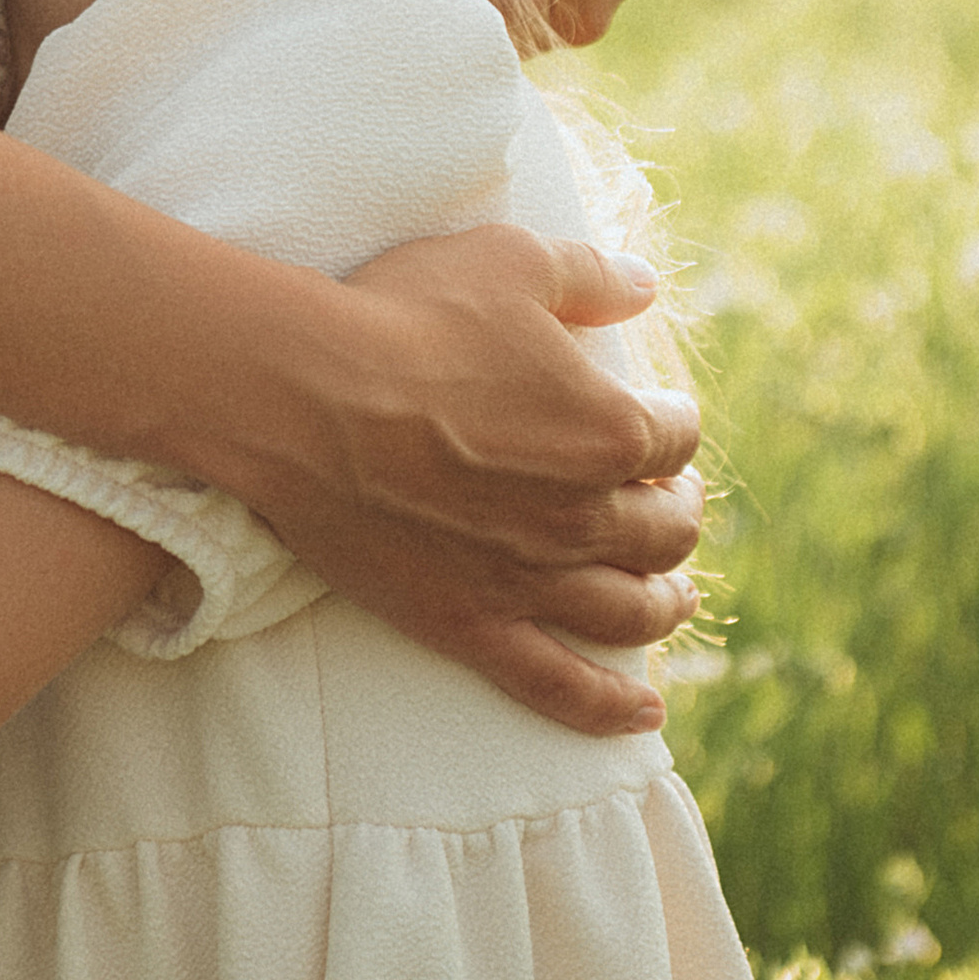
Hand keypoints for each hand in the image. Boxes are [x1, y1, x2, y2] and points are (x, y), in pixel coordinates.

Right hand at [243, 224, 702, 735]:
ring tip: (674, 595)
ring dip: (664, 602)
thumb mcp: (509, 260)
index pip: (674, 436)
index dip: (672, 423)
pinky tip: (642, 719)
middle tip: (667, 499)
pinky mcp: (470, 626)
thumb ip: (589, 275)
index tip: (660, 415)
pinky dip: (608, 709)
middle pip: (664, 528)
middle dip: (676, 511)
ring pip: (630, 612)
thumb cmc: (404, 317)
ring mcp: (530, 581)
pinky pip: (559, 687)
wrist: (302, 396)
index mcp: (609, 428)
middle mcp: (585, 515)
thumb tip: (644, 285)